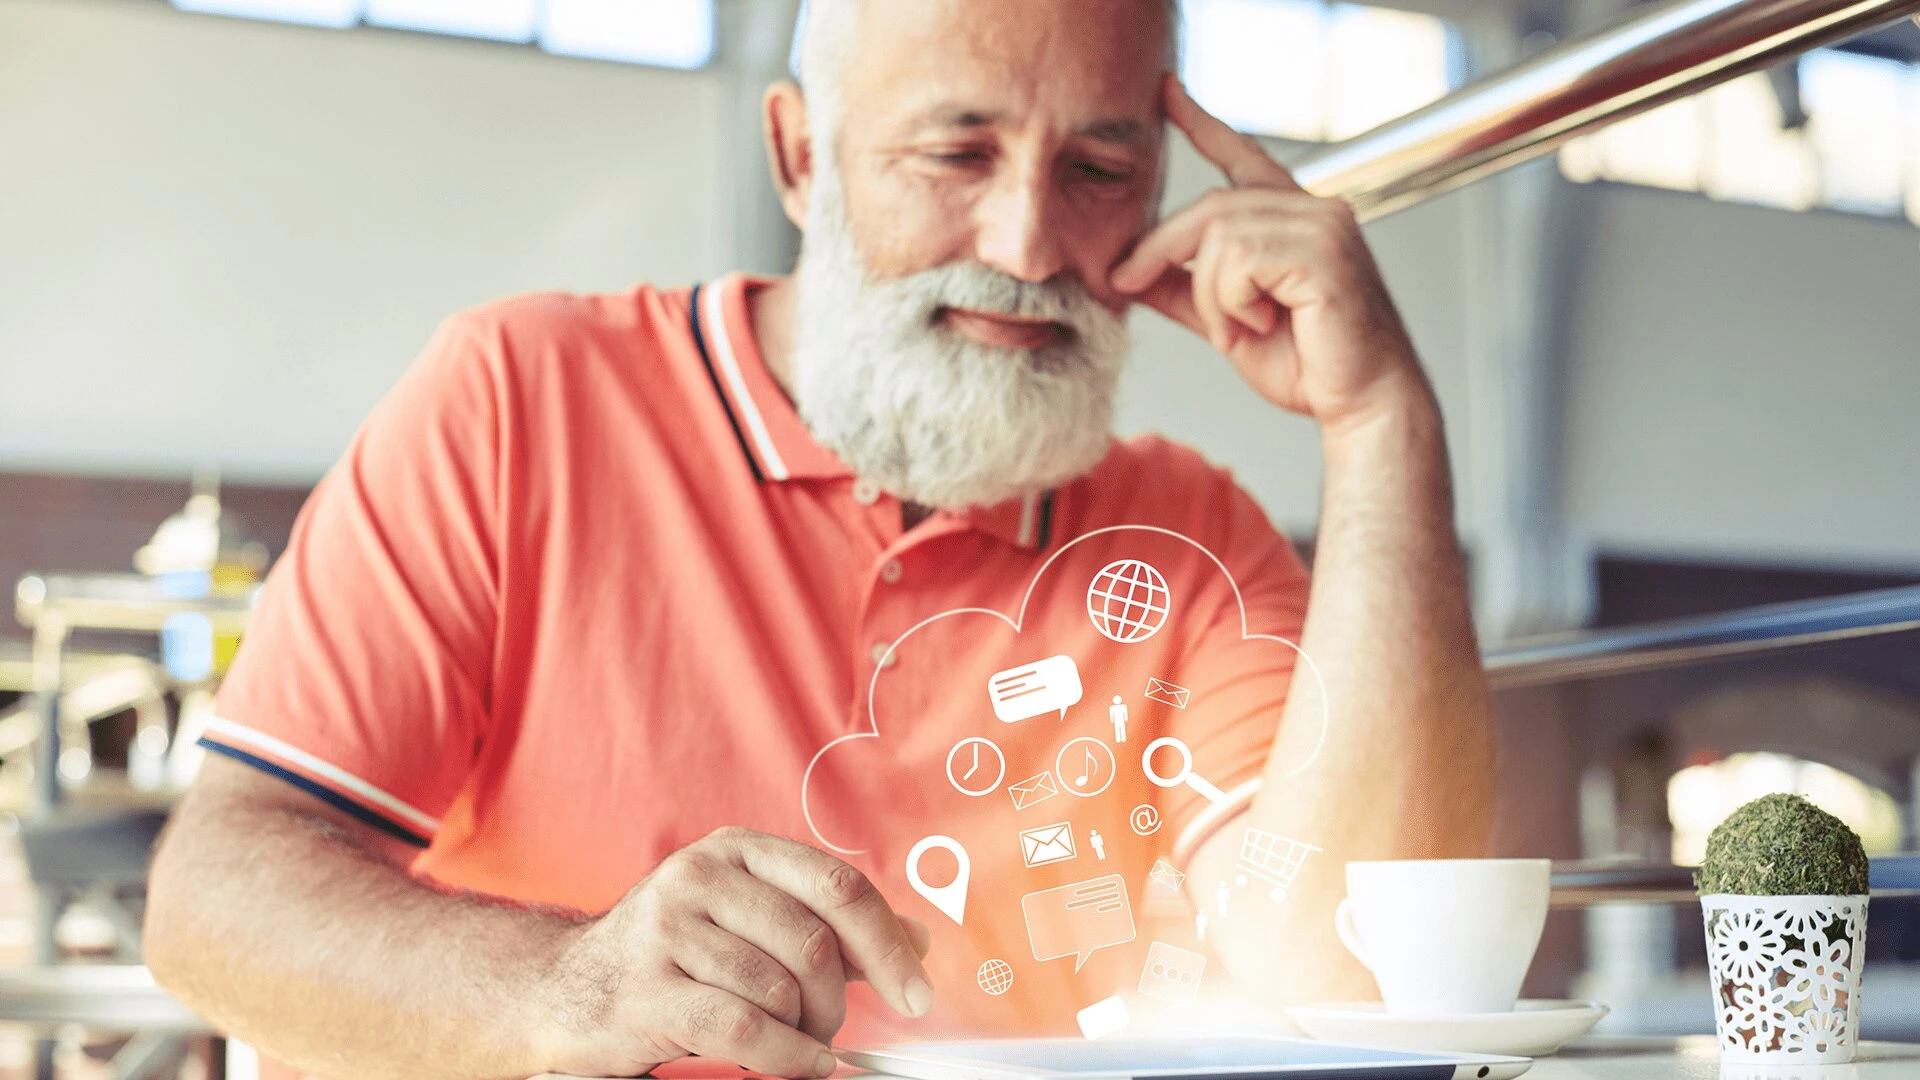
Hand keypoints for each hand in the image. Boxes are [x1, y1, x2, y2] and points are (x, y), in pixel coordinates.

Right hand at [536, 827, 934, 1078]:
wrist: (562, 990)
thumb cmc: (671, 956)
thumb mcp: (749, 921)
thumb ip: (830, 928)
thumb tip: (916, 941)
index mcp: (737, 850)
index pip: (837, 886)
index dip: (888, 943)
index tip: (918, 993)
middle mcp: (699, 877)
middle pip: (814, 941)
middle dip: (838, 1000)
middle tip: (833, 1029)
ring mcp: (666, 931)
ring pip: (779, 988)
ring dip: (804, 1031)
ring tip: (793, 1041)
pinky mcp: (643, 991)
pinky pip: (741, 1028)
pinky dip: (785, 1056)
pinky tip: (800, 1063)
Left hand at [1112, 76, 1431, 432]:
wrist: (1362, 404)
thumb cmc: (1308, 365)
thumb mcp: (1227, 323)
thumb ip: (1183, 292)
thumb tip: (1126, 273)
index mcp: (1294, 218)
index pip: (1241, 158)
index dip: (1201, 123)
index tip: (1164, 91)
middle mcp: (1314, 209)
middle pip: (1210, 206)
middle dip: (1159, 247)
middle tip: (1126, 282)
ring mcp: (1323, 226)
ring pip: (1219, 236)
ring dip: (1209, 294)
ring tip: (1237, 329)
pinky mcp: (1323, 253)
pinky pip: (1240, 260)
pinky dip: (1232, 302)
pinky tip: (1261, 324)